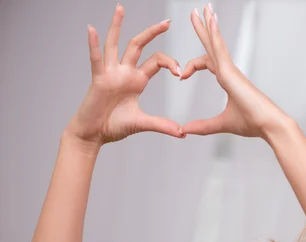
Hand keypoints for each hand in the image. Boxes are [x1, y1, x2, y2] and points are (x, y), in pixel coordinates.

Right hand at [65, 4, 183, 147]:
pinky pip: (96, 59)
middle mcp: (124, 72)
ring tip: (121, 8)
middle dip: (152, 33)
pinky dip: (93, 44)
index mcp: (137, 80)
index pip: (156, 61)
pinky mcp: (98, 79)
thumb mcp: (142, 123)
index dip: (170, 63)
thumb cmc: (114, 126)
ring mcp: (110, 73)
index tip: (180, 72)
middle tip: (167, 22)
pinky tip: (92, 29)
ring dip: (117, 26)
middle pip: (138, 45)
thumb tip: (182, 133)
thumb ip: (162, 125)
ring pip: (114, 44)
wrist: (94, 134)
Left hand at [180, 5, 293, 139]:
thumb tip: (185, 130)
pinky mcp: (231, 72)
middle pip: (213, 44)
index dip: (192, 66)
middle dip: (203, 28)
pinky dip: (214, 34)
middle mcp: (229, 71)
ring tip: (202, 8)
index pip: (208, 62)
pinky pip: (220, 48)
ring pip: (216, 42)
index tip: (182, 77)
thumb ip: (203, 126)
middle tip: (195, 11)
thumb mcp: (221, 124)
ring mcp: (231, 70)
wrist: (268, 125)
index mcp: (228, 80)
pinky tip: (209, 20)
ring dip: (208, 24)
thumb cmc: (252, 123)